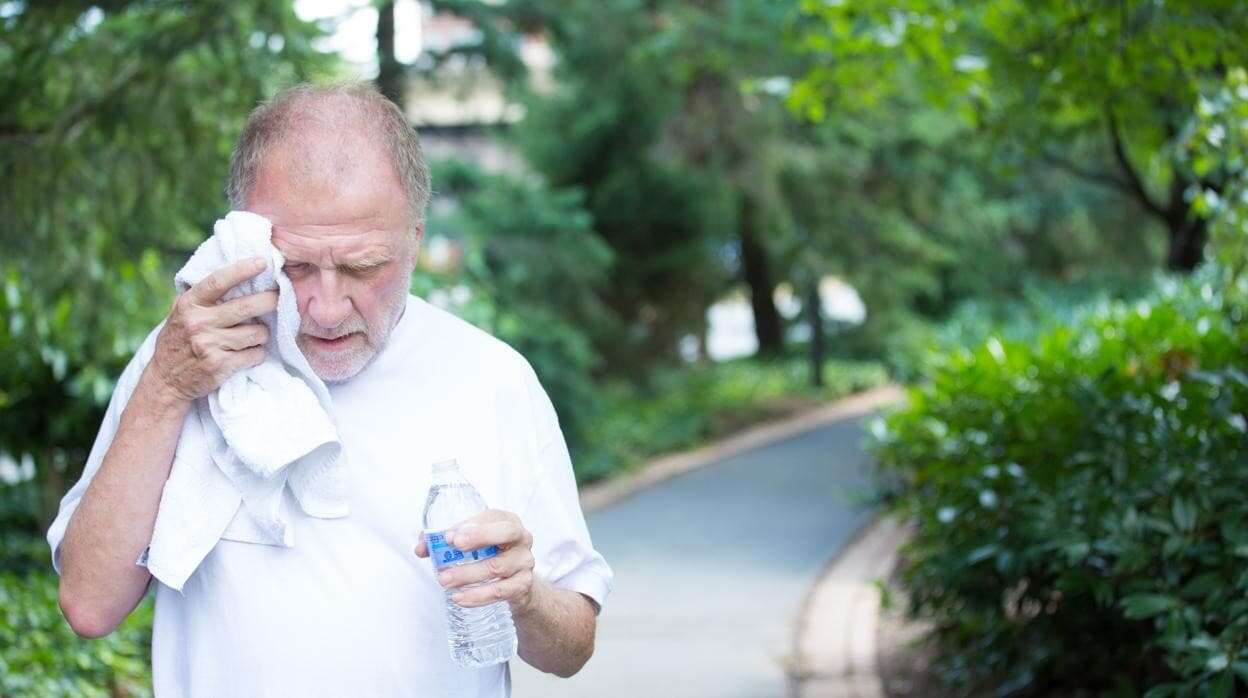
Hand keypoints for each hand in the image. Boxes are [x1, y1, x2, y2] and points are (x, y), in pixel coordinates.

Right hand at [149, 257, 276, 402]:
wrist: (166, 380)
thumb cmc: (179, 340)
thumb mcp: (181, 313)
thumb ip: (203, 297)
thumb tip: (238, 274)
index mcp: (189, 305)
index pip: (219, 281)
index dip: (243, 270)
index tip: (263, 262)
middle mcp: (198, 323)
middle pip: (246, 307)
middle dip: (270, 301)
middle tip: (279, 298)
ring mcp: (209, 345)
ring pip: (256, 333)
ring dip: (262, 334)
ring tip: (255, 335)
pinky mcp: (220, 366)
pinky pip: (255, 354)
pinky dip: (257, 353)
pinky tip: (249, 353)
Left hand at [416, 509, 536, 613]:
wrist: (516, 584)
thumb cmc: (489, 555)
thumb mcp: (471, 544)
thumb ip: (443, 543)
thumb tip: (421, 549)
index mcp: (507, 521)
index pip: (493, 517)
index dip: (473, 525)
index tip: (449, 536)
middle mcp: (521, 538)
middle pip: (506, 533)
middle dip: (480, 537)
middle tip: (454, 547)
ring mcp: (525, 562)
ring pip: (498, 567)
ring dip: (468, 574)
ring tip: (444, 580)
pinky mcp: (524, 585)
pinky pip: (501, 591)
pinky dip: (479, 596)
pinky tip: (460, 598)